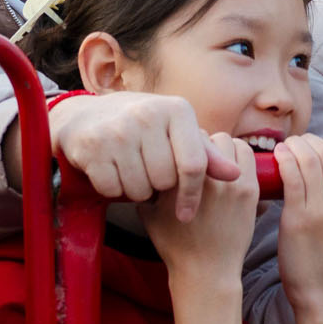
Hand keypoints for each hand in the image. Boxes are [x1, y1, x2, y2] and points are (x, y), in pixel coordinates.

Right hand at [49, 92, 242, 219]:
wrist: (86, 118)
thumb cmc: (142, 130)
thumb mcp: (175, 134)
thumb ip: (206, 155)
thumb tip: (235, 174)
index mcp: (177, 109)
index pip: (194, 165)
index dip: (192, 195)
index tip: (187, 214)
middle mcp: (148, 114)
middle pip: (165, 180)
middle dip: (158, 187)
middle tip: (148, 174)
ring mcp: (118, 129)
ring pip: (140, 188)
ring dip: (136, 190)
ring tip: (131, 172)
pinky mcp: (92, 146)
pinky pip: (113, 189)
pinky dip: (112, 189)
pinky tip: (111, 171)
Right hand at [138, 133, 260, 292]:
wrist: (205, 271)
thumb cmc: (176, 245)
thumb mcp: (149, 214)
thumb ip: (148, 186)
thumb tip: (145, 162)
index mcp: (176, 177)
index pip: (181, 139)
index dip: (182, 143)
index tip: (183, 153)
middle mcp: (203, 176)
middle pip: (206, 137)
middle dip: (203, 145)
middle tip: (201, 160)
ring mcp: (229, 182)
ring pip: (230, 143)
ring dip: (224, 149)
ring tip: (219, 164)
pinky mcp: (249, 190)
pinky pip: (249, 157)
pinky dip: (241, 158)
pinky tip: (233, 171)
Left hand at [272, 135, 322, 323]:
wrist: (321, 289)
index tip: (318, 145)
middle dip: (310, 141)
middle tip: (296, 145)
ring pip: (309, 160)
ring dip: (294, 147)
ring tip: (285, 149)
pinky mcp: (298, 218)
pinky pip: (292, 177)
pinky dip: (284, 160)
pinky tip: (278, 158)